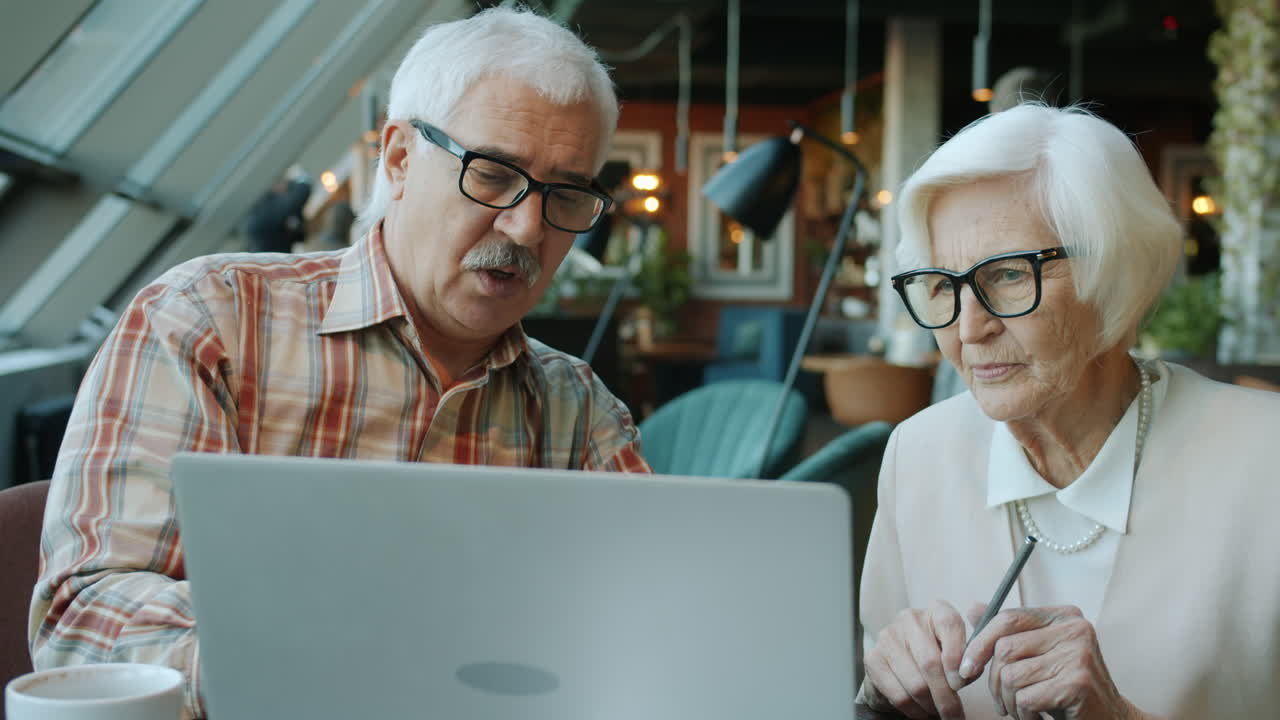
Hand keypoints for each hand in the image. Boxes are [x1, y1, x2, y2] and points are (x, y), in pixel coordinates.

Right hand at [862, 599, 969, 719]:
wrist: (903, 664)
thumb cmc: (939, 657)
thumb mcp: (961, 653)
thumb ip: (973, 657)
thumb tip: (968, 670)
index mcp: (936, 611)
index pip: (950, 625)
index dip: (957, 658)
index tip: (961, 683)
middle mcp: (910, 619)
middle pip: (930, 662)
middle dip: (946, 696)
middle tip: (955, 715)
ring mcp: (888, 637)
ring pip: (916, 684)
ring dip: (931, 706)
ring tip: (939, 712)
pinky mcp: (873, 659)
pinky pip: (898, 695)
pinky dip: (914, 711)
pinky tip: (922, 711)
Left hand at [959, 605, 1144, 719]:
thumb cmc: (1067, 689)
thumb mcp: (1039, 655)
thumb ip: (1011, 633)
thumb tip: (974, 610)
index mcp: (1063, 616)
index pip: (1007, 618)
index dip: (979, 643)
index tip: (965, 668)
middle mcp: (1075, 629)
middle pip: (1004, 648)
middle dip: (993, 681)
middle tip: (1003, 701)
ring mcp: (1079, 654)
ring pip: (1011, 675)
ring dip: (1009, 701)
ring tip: (1023, 709)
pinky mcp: (1077, 682)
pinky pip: (1025, 697)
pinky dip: (1023, 714)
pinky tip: (1038, 717)